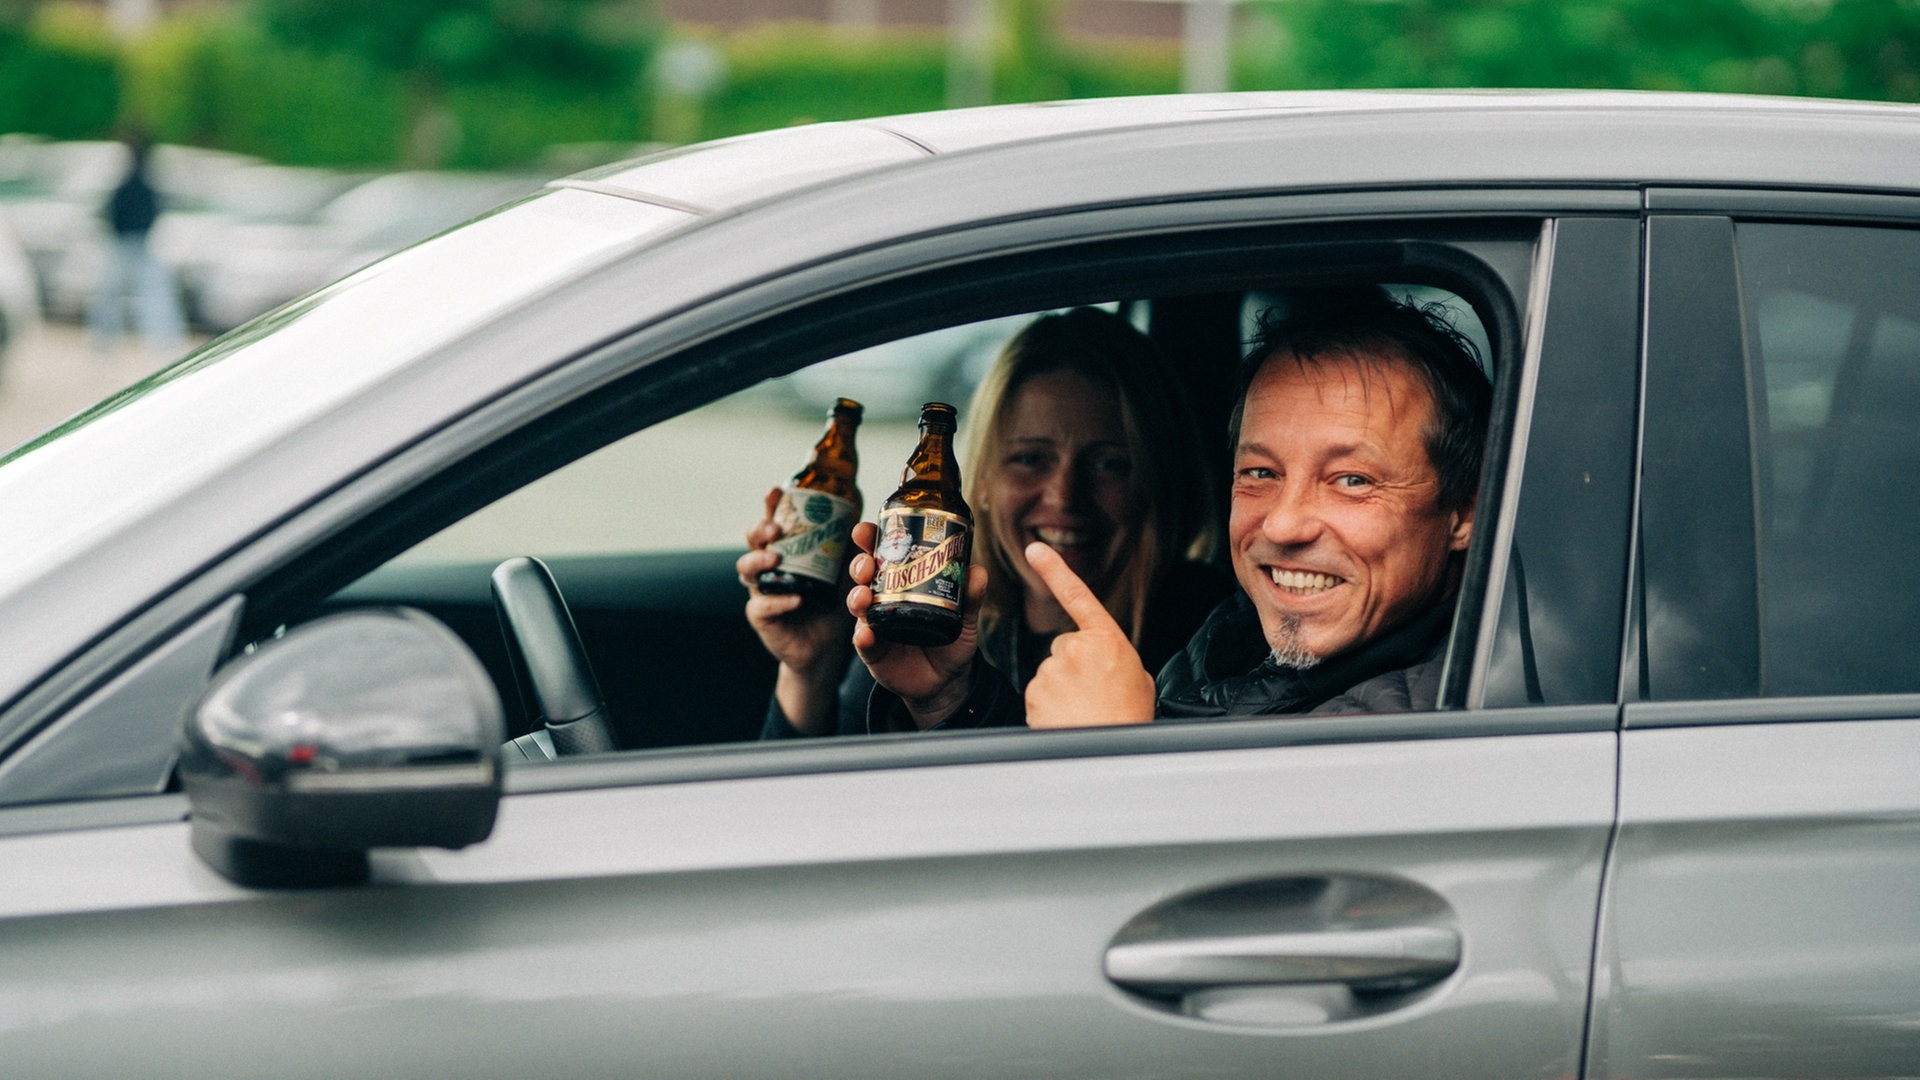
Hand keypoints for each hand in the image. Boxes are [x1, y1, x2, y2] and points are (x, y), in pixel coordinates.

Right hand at [740, 486, 854, 732]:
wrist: (826, 645)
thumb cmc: (832, 601)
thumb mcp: (845, 570)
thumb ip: (850, 546)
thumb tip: (863, 516)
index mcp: (786, 549)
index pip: (774, 520)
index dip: (771, 505)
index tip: (776, 492)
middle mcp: (768, 566)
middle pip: (752, 541)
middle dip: (760, 529)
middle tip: (776, 528)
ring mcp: (761, 590)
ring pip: (747, 570)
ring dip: (760, 560)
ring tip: (776, 558)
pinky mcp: (762, 617)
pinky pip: (763, 606)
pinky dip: (780, 601)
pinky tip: (797, 599)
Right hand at [846, 520, 987, 729]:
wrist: (946, 680)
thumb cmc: (951, 641)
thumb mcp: (965, 617)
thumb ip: (971, 597)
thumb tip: (977, 572)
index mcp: (902, 582)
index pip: (882, 554)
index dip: (870, 540)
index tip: (865, 531)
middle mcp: (884, 599)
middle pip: (863, 575)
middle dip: (860, 565)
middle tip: (867, 564)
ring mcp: (876, 624)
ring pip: (858, 605)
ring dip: (856, 597)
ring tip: (864, 596)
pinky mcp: (873, 651)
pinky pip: (863, 642)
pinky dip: (862, 637)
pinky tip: (866, 633)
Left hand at [1021, 542, 1155, 727]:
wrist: (1110, 752)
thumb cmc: (1129, 720)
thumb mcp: (1139, 681)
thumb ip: (1118, 661)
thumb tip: (1107, 663)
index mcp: (1107, 640)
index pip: (1077, 596)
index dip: (1054, 570)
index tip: (1035, 551)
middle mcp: (1076, 648)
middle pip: (1064, 649)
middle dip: (1073, 669)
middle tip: (1092, 695)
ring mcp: (1053, 668)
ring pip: (1050, 674)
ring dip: (1062, 691)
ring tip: (1083, 711)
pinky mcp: (1035, 690)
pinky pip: (1038, 695)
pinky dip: (1048, 707)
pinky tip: (1067, 718)